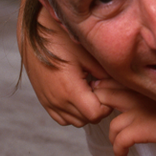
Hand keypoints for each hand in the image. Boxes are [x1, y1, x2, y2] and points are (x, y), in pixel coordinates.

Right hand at [18, 0, 111, 127]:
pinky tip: (77, 94)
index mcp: (70, 90)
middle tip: (99, 88)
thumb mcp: (88, 55)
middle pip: (87, 120)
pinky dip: (72, 112)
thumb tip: (121, 86)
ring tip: (88, 90)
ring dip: (85, 111)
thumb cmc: (62, 40)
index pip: (96, 115)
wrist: (34, 35)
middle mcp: (58, 100)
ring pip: (75, 121)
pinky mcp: (43, 100)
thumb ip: (105, 74)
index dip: (106, 106)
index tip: (107, 91)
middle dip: (97, 108)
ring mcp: (49, 102)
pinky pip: (62, 118)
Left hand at [92, 79, 155, 155]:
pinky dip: (118, 152)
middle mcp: (137, 92)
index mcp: (143, 79)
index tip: (108, 101)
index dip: (104, 88)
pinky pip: (120, 141)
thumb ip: (155, 87)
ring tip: (120, 143)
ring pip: (110, 124)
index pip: (110, 78)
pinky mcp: (143, 128)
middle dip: (99, 108)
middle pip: (102, 94)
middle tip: (108, 123)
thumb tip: (145, 93)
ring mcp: (139, 111)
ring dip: (112, 136)